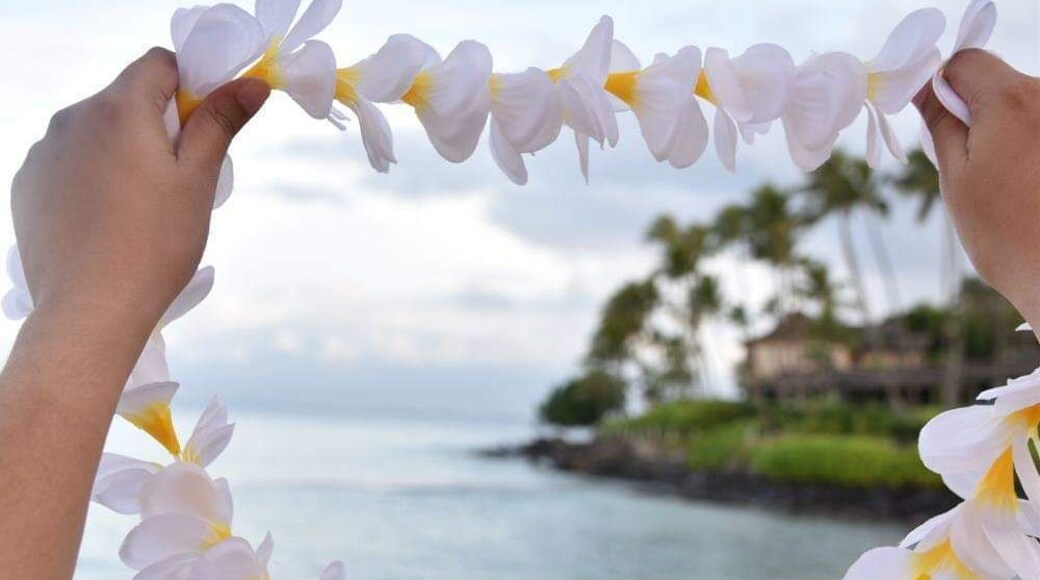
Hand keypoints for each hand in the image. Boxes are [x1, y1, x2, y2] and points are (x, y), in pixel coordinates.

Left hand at [11, 47, 268, 335]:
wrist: (91, 311)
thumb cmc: (155, 245)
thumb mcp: (198, 180)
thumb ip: (220, 121)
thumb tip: (252, 82)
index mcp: (117, 109)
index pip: (159, 64)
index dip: (190, 87)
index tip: (205, 129)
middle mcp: (72, 118)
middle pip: (127, 98)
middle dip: (158, 126)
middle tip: (179, 180)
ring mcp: (44, 152)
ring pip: (97, 132)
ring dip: (124, 151)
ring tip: (141, 208)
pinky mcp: (28, 185)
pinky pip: (69, 163)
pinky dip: (92, 177)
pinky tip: (108, 220)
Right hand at [916, 49, 1039, 325]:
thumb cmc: (1003, 232)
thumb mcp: (955, 175)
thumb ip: (939, 123)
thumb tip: (922, 89)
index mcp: (1011, 101)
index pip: (967, 60)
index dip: (942, 83)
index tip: (931, 114)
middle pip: (997, 79)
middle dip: (973, 108)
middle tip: (966, 158)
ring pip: (1021, 103)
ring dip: (1001, 127)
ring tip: (1002, 178)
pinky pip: (1038, 125)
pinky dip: (1026, 142)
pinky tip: (1025, 182)